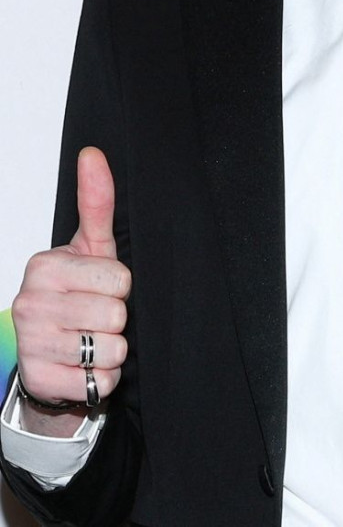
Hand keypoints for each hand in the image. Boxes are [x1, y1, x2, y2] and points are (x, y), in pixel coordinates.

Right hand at [12, 148, 130, 419]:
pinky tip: (84, 367)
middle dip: (116, 320)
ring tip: (91, 341)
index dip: (120, 287)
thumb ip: (97, 203)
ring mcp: (30, 344)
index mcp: (45, 266)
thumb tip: (93, 154)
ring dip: (110, 351)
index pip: (119, 279)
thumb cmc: (78, 293)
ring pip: (109, 350)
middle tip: (97, 317)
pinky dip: (100, 379)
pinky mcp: (39, 381)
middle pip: (115, 315)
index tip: (102, 288)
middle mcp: (29, 303)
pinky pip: (98, 382)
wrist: (52, 353)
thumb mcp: (91, 248)